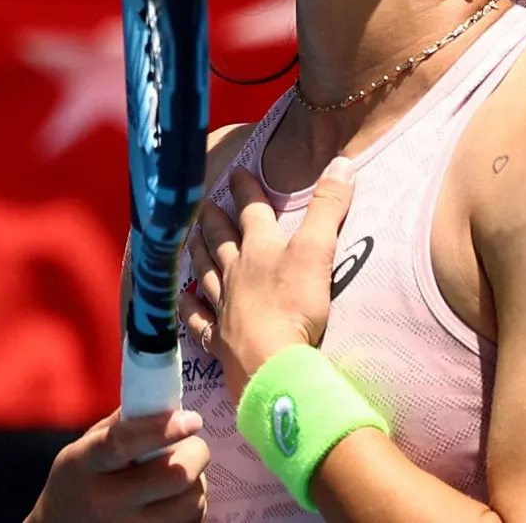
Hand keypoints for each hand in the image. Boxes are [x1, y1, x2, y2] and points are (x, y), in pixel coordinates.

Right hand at [26, 409, 208, 522]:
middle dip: (196, 453)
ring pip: (190, 504)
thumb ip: (123, 424)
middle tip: (193, 447)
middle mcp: (105, 503)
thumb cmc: (79, 481)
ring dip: (197, 484)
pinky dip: (193, 508)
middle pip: (173, 475)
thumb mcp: (86, 447)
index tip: (192, 418)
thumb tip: (166, 402)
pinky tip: (176, 501)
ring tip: (181, 477)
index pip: (123, 443)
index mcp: (86, 465)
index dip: (162, 428)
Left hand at [179, 158, 355, 402]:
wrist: (273, 363)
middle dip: (214, 221)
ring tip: (190, 239)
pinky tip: (182, 299)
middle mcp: (237, 273)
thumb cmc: (296, 304)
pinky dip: (189, 308)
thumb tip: (342, 161)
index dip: (246, 191)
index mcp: (260, 249)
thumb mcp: (318, 249)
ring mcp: (224, 307)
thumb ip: (328, 206)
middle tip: (204, 206)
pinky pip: (199, 320)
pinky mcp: (220, 340)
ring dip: (198, 254)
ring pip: (206, 274)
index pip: (252, 212)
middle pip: (221, 241)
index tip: (236, 172)